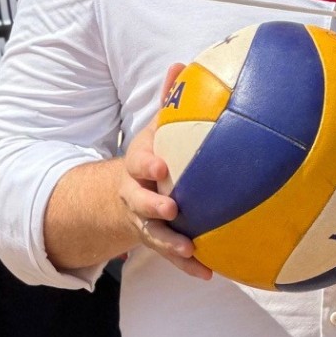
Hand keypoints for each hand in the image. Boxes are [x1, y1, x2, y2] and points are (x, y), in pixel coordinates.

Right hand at [116, 63, 211, 279]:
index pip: (137, 162)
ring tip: (190, 248)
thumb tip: (182, 64)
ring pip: (153, 234)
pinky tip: (209, 272)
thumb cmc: (153, 154)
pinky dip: (188, 265)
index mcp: (137, 166)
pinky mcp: (157, 241)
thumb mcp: (155, 129)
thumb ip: (169, 101)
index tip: (161, 166)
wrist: (127, 193)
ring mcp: (144, 221)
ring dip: (170, 242)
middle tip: (171, 209)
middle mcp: (135, 195)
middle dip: (152, 207)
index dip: (147, 164)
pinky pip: (171, 256)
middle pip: (139, 202)